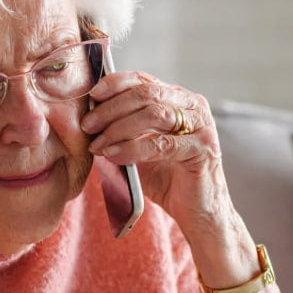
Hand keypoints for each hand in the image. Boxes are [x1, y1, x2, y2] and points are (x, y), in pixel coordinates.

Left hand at [81, 72, 225, 232]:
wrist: (197, 211)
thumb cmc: (168, 180)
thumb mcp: (140, 149)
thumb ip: (123, 130)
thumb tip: (90, 118)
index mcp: (178, 99)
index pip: (144, 80)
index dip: (116, 84)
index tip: (92, 96)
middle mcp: (193, 106)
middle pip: (147, 93)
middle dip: (112, 108)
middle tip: (88, 125)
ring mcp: (202, 126)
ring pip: (154, 114)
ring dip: (119, 128)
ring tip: (98, 144)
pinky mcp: (204, 149)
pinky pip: (162, 144)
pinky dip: (133, 148)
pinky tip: (114, 155)